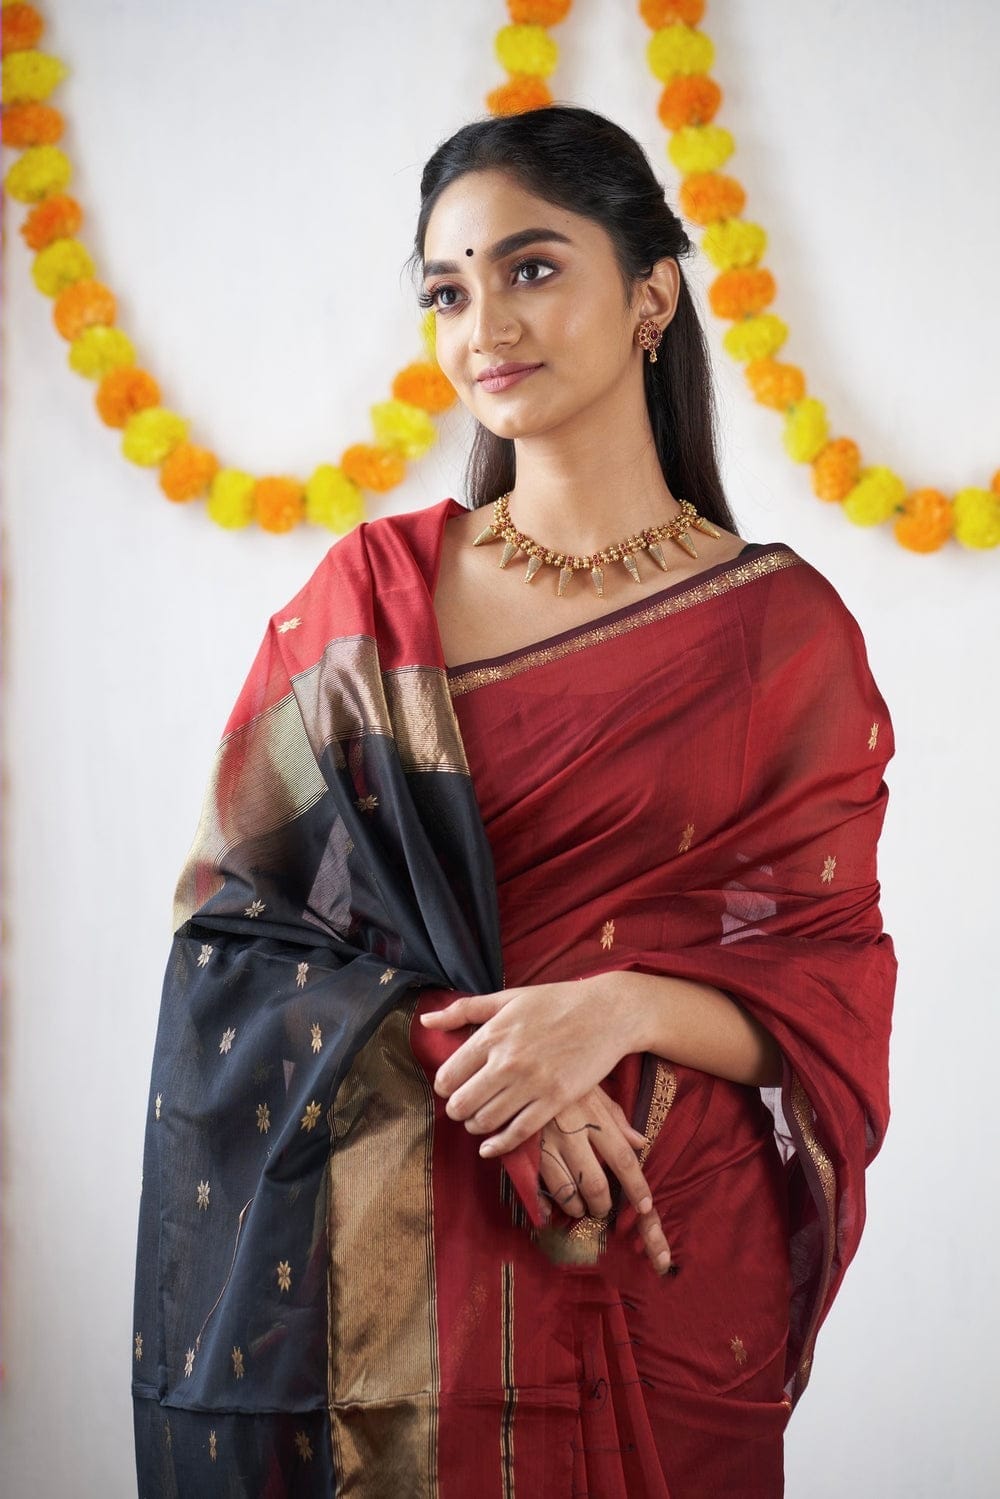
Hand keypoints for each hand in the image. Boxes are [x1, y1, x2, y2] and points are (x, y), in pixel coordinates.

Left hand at [420, 979, 639, 1155]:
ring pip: (486, 1120)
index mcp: (493, 1033)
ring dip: (476, 1127)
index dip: (445, 1088)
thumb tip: (426, 1020)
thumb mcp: (508, 998)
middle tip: (462, 1110)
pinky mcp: (556, 1099)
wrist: (606, 1012)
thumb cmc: (556, 1001)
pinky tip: (490, 1147)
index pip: (449, 1075)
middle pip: (462, 1103)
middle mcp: (507, 1060)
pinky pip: (518, 1132)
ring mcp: (532, 1082)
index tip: (451, 1089)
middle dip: (457, 1111)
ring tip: (478, 1122)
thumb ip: (464, 1010)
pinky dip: (498, 1145)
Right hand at [539, 1085, 673, 1274]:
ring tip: (579, 1207)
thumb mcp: (591, 1087)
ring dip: (576, 1207)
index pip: (622, 1158)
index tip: (644, 1206)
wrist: (516, 1063)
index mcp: (593, 1115)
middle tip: (602, 1209)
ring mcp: (544, 1142)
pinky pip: (534, 1188)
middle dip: (601, 1205)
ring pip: (566, 1191)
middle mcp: (570, 1132)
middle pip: (594, 1184)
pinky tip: (550, 1209)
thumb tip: (640, 1143)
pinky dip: (544, 1205)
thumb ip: (615, 1116)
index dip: (636, 1187)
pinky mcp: (520, 1149)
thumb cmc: (560, 1076)